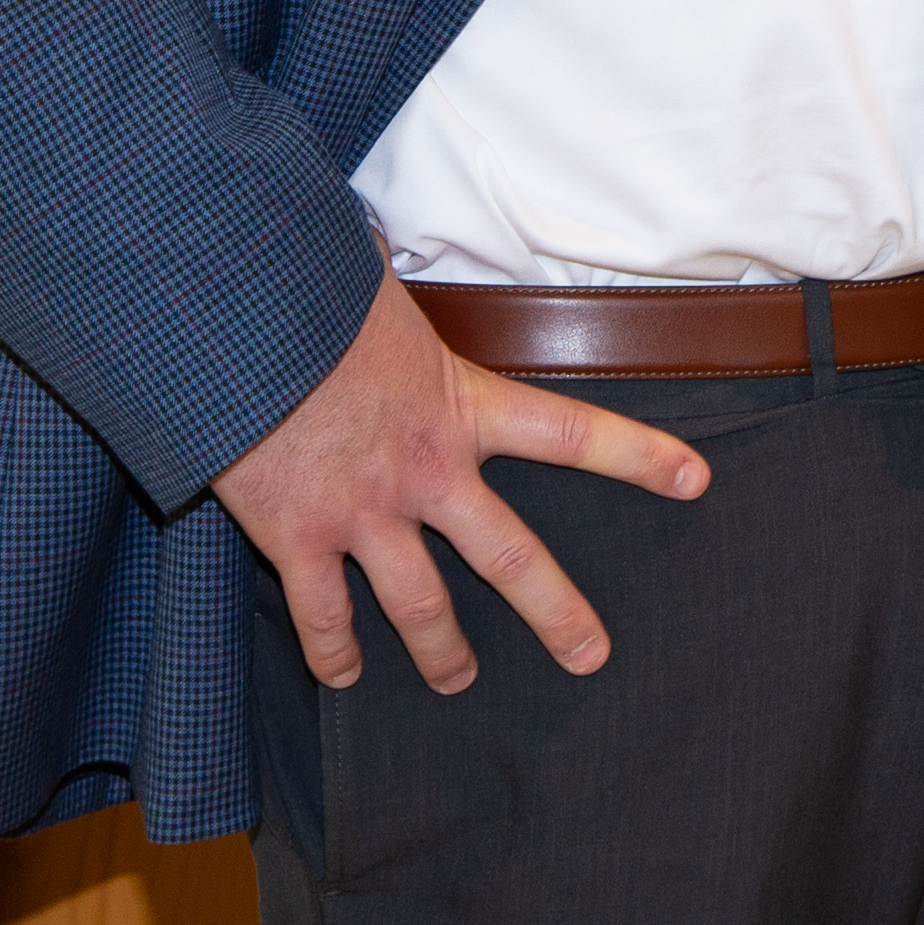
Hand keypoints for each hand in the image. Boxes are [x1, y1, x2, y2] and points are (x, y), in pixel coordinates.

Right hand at [212, 275, 710, 693]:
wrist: (227, 328)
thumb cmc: (309, 295)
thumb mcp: (380, 291)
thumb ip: (403, 300)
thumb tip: (386, 243)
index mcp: (462, 406)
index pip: (575, 434)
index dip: (641, 458)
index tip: (695, 481)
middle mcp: (426, 470)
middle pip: (510, 560)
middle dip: (557, 613)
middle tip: (592, 657)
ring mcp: (363, 512)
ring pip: (421, 608)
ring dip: (443, 653)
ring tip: (458, 681)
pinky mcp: (296, 538)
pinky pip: (323, 616)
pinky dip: (334, 654)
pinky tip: (345, 676)